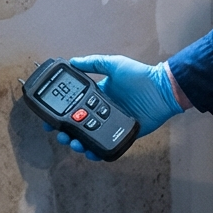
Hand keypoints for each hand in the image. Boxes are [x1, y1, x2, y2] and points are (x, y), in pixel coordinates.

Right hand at [43, 55, 182, 157]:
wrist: (163, 90)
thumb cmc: (141, 76)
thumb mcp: (114, 64)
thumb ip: (94, 64)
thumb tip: (73, 61)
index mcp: (98, 96)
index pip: (73, 107)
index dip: (60, 114)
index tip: (49, 120)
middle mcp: (101, 112)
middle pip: (78, 126)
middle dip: (66, 133)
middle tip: (62, 135)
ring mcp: (110, 125)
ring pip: (89, 138)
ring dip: (79, 143)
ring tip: (75, 144)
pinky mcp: (121, 135)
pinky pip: (106, 146)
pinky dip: (96, 151)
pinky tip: (90, 152)